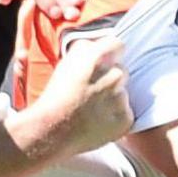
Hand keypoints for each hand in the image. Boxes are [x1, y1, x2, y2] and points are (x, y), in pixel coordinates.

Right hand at [17, 36, 130, 157]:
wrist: (51, 131)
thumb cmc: (56, 96)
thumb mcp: (66, 62)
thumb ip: (88, 48)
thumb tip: (102, 45)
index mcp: (98, 58)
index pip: (118, 45)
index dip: (110, 53)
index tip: (104, 62)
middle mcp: (114, 76)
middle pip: (122, 70)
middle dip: (110, 77)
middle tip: (93, 90)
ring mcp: (121, 99)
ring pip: (123, 93)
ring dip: (112, 98)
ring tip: (92, 108)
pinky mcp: (125, 119)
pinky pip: (126, 113)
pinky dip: (115, 117)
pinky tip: (98, 120)